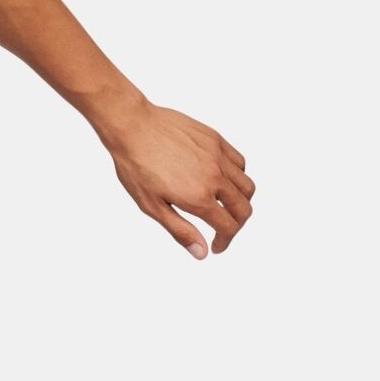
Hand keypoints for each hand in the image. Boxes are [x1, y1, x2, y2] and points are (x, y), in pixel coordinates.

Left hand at [102, 101, 254, 257]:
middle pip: (243, 208)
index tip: (216, 247)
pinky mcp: (216, 140)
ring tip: (225, 207)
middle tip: (223, 231)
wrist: (133, 127)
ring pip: (246, 185)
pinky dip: (238, 177)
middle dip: (236, 225)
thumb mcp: (152, 206)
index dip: (224, 242)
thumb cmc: (136, 167)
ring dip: (241, 202)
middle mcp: (215, 177)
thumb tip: (202, 253)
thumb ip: (180, 230)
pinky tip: (223, 181)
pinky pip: (240, 162)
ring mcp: (218, 156)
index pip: (228, 227)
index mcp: (198, 197)